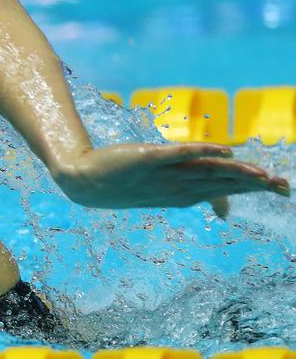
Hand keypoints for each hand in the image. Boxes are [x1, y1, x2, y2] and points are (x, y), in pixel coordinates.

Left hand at [51, 142, 289, 211]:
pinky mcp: (146, 158)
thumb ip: (199, 191)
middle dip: (253, 184)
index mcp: (184, 193)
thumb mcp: (166, 190)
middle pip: (221, 183)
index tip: (281, 189)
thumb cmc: (126, 183)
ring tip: (260, 173)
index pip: (226, 190)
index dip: (254, 189)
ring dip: (234, 172)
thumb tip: (227, 208)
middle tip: (282, 185)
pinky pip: (175, 154)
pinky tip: (222, 150)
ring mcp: (162, 174)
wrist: (84, 182)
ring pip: (205, 172)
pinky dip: (199, 151)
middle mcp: (176, 186)